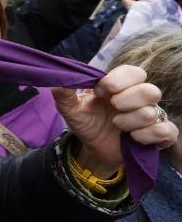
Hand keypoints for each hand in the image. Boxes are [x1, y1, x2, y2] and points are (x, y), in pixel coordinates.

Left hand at [52, 64, 178, 175]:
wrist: (94, 149)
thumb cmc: (87, 123)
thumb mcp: (71, 109)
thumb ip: (64, 94)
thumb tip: (56, 81)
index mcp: (122, 86)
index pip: (135, 72)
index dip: (119, 80)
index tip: (100, 91)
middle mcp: (140, 98)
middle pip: (150, 90)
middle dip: (127, 100)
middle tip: (113, 108)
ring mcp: (152, 116)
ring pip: (152, 113)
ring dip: (129, 122)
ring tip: (117, 126)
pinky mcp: (159, 135)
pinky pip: (166, 132)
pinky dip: (147, 136)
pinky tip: (133, 139)